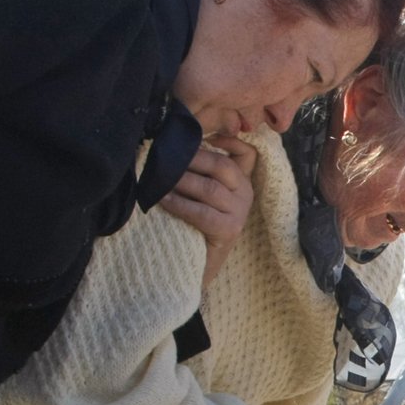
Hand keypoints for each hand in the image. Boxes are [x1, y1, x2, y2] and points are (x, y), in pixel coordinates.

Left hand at [160, 134, 257, 285]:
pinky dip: (180, 205)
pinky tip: (163, 200)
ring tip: (157, 178)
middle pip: (222, 165)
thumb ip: (197, 172)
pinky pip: (202, 212)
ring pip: (210, 188)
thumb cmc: (191, 227)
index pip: (246, 154)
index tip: (203, 135)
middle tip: (163, 156)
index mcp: (241, 182)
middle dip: (191, 158)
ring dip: (181, 181)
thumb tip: (174, 143)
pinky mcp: (230, 231)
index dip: (229, 140)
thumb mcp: (198, 195)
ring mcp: (240, 213)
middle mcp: (245, 194)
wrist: (193, 268)